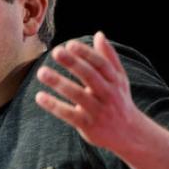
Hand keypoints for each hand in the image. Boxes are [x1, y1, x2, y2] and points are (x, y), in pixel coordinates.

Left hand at [35, 31, 141, 150]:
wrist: (129, 134)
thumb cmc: (119, 101)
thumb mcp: (119, 79)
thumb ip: (108, 57)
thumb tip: (99, 34)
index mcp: (115, 81)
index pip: (101, 64)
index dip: (86, 54)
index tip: (70, 45)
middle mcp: (108, 95)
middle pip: (91, 77)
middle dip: (73, 63)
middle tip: (56, 52)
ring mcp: (99, 111)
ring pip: (78, 95)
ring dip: (59, 83)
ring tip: (41, 72)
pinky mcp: (88, 125)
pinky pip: (69, 115)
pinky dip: (54, 106)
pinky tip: (39, 96)